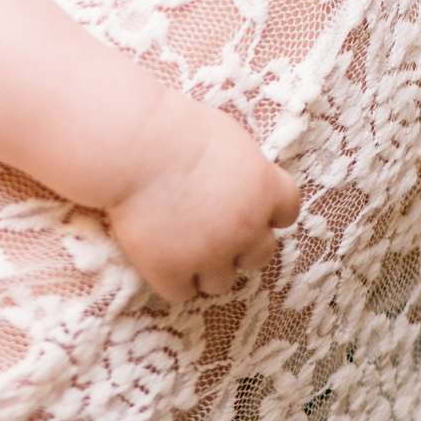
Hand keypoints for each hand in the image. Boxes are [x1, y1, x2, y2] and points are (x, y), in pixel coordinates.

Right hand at [105, 86, 300, 302]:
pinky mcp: (172, 270)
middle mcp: (246, 228)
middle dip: (238, 244)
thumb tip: (245, 187)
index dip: (266, 210)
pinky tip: (155, 253)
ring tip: (177, 239)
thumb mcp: (227, 138)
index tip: (244, 203)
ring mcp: (210, 254)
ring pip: (220, 281)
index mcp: (264, 190)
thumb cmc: (175, 128)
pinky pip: (180, 292)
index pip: (286, 212)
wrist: (134, 145)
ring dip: (204, 266)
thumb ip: (245, 171)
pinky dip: (170, 278)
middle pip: (259, 255)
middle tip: (207, 225)